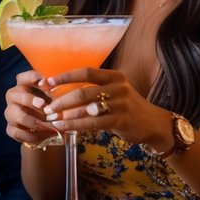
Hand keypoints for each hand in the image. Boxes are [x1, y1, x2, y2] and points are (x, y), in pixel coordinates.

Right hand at [4, 69, 61, 145]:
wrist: (42, 129)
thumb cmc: (48, 108)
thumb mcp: (52, 99)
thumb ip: (54, 93)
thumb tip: (58, 91)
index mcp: (23, 85)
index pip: (23, 77)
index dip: (32, 78)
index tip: (45, 82)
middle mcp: (13, 97)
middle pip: (15, 94)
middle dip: (30, 100)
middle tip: (44, 105)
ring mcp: (10, 113)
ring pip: (17, 116)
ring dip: (35, 122)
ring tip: (51, 127)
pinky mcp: (10, 129)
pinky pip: (18, 133)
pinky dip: (33, 136)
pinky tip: (45, 136)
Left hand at [43, 67, 170, 148]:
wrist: (152, 123)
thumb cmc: (127, 107)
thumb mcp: (114, 91)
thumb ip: (95, 89)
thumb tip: (64, 92)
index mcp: (114, 76)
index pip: (86, 72)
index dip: (66, 76)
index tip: (49, 82)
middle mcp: (118, 87)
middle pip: (83, 92)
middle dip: (62, 100)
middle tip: (47, 107)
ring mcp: (120, 104)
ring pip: (87, 109)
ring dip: (66, 115)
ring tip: (52, 119)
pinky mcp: (121, 120)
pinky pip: (93, 123)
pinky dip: (76, 126)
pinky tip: (64, 128)